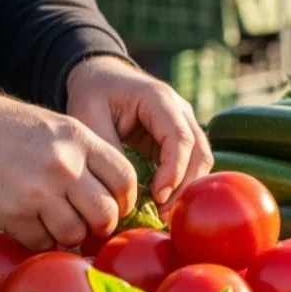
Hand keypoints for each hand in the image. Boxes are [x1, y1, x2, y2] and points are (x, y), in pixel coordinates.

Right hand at [0, 87, 137, 250]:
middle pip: (106, 213)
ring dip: (69, 235)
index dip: (125, 200)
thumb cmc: (4, 127)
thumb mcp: (55, 126)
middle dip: (101, 225)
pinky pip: (41, 241)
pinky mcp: (12, 214)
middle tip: (89, 224)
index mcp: (79, 139)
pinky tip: (29, 224)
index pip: (125, 179)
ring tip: (55, 223)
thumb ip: (85, 155)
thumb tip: (110, 193)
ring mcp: (39, 191)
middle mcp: (65, 166)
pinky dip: (39, 239)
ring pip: (75, 233)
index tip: (117, 207)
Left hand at [65, 56, 212, 205]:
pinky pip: (192, 162)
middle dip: (185, 186)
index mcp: (159, 99)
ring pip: (202, 159)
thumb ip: (108, 148)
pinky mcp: (181, 137)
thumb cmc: (93, 93)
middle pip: (199, 152)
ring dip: (188, 187)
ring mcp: (185, 122)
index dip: (174, 170)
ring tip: (165, 213)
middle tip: (164, 215)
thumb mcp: (89, 116)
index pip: (180, 139)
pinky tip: (165, 202)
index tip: (158, 196)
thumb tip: (125, 187)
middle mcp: (180, 110)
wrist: (100, 76)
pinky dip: (183, 183)